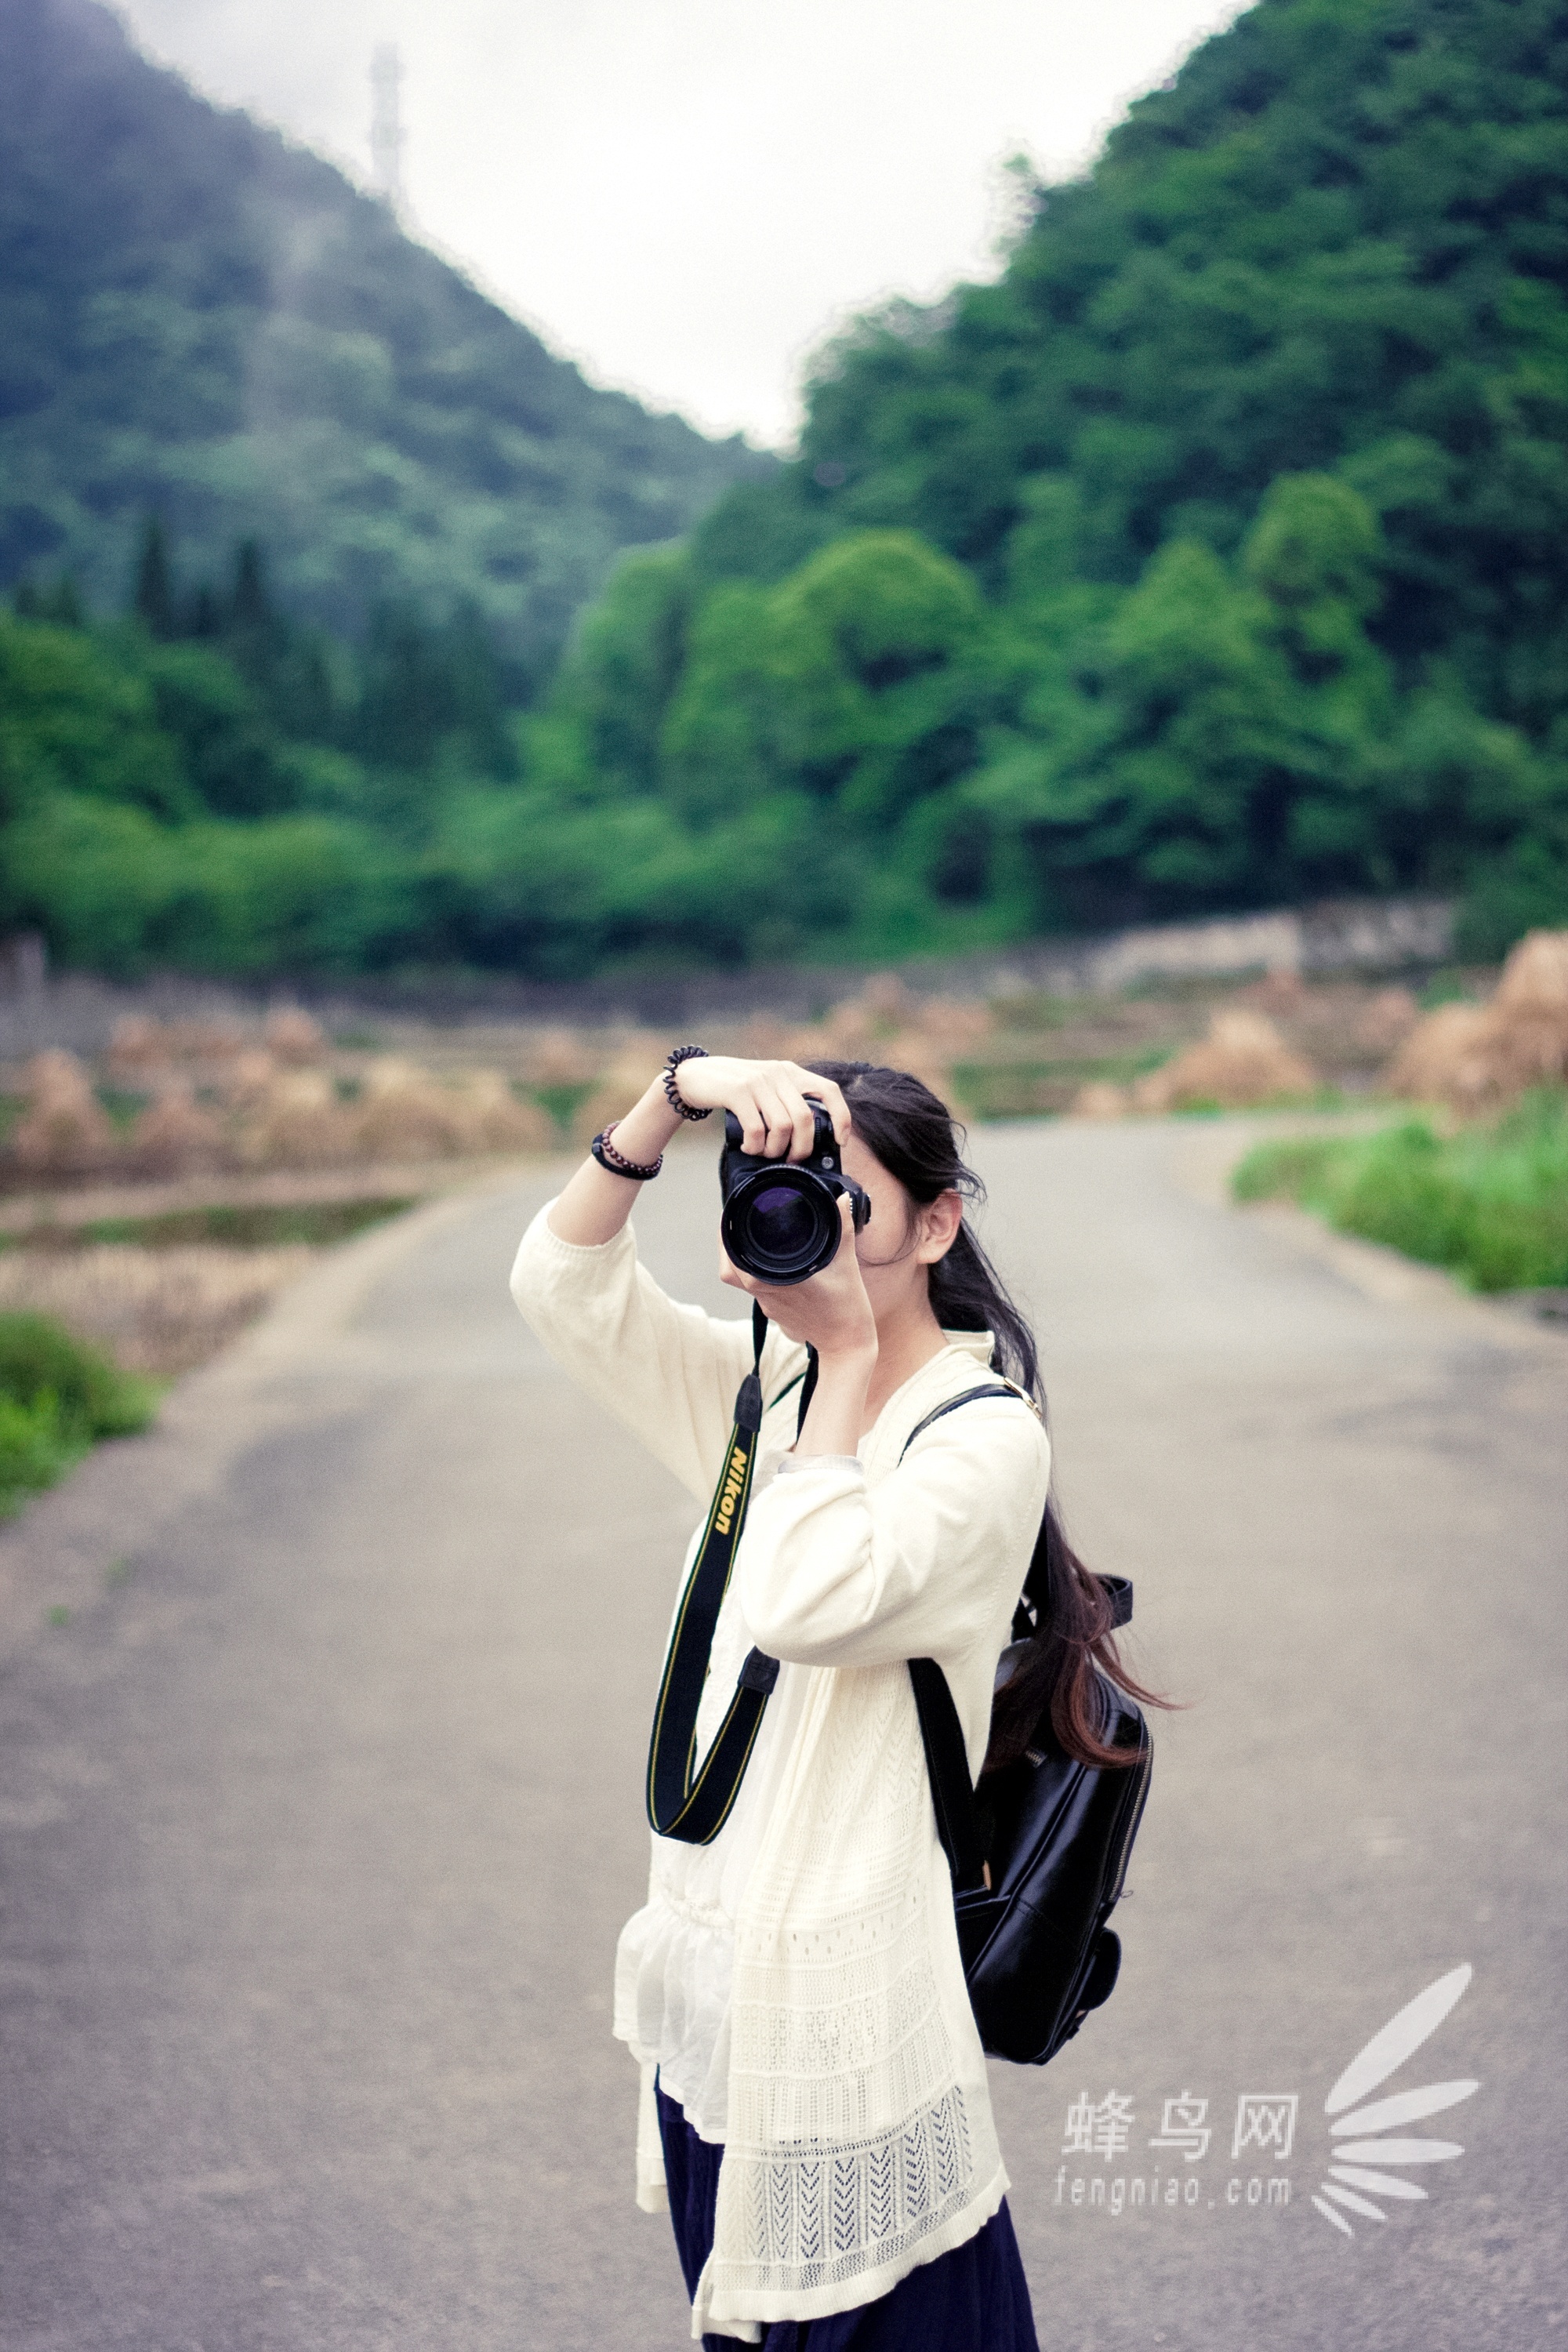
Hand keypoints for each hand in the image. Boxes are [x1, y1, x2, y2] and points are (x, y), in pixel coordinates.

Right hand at [668, 1056, 850, 1161]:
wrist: (693, 1075)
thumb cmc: (734, 1090)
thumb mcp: (765, 1089)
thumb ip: (785, 1103)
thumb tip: (807, 1141)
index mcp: (791, 1072)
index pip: (829, 1091)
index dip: (841, 1117)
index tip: (839, 1141)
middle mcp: (778, 1073)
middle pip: (805, 1118)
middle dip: (801, 1148)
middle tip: (790, 1160)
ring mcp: (759, 1081)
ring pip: (783, 1126)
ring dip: (775, 1149)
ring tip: (764, 1153)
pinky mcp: (738, 1091)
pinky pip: (757, 1128)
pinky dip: (755, 1146)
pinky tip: (749, 1148)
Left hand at [721, 1196, 877, 1362]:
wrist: (847, 1345)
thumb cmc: (847, 1308)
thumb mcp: (846, 1265)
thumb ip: (842, 1229)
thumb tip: (842, 1199)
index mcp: (776, 1283)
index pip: (735, 1262)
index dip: (726, 1237)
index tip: (729, 1216)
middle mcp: (766, 1295)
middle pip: (729, 1272)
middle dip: (727, 1245)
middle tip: (734, 1222)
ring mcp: (769, 1306)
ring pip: (741, 1280)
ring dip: (739, 1259)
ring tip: (749, 1236)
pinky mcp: (776, 1312)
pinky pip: (756, 1288)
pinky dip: (755, 1271)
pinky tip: (770, 1260)